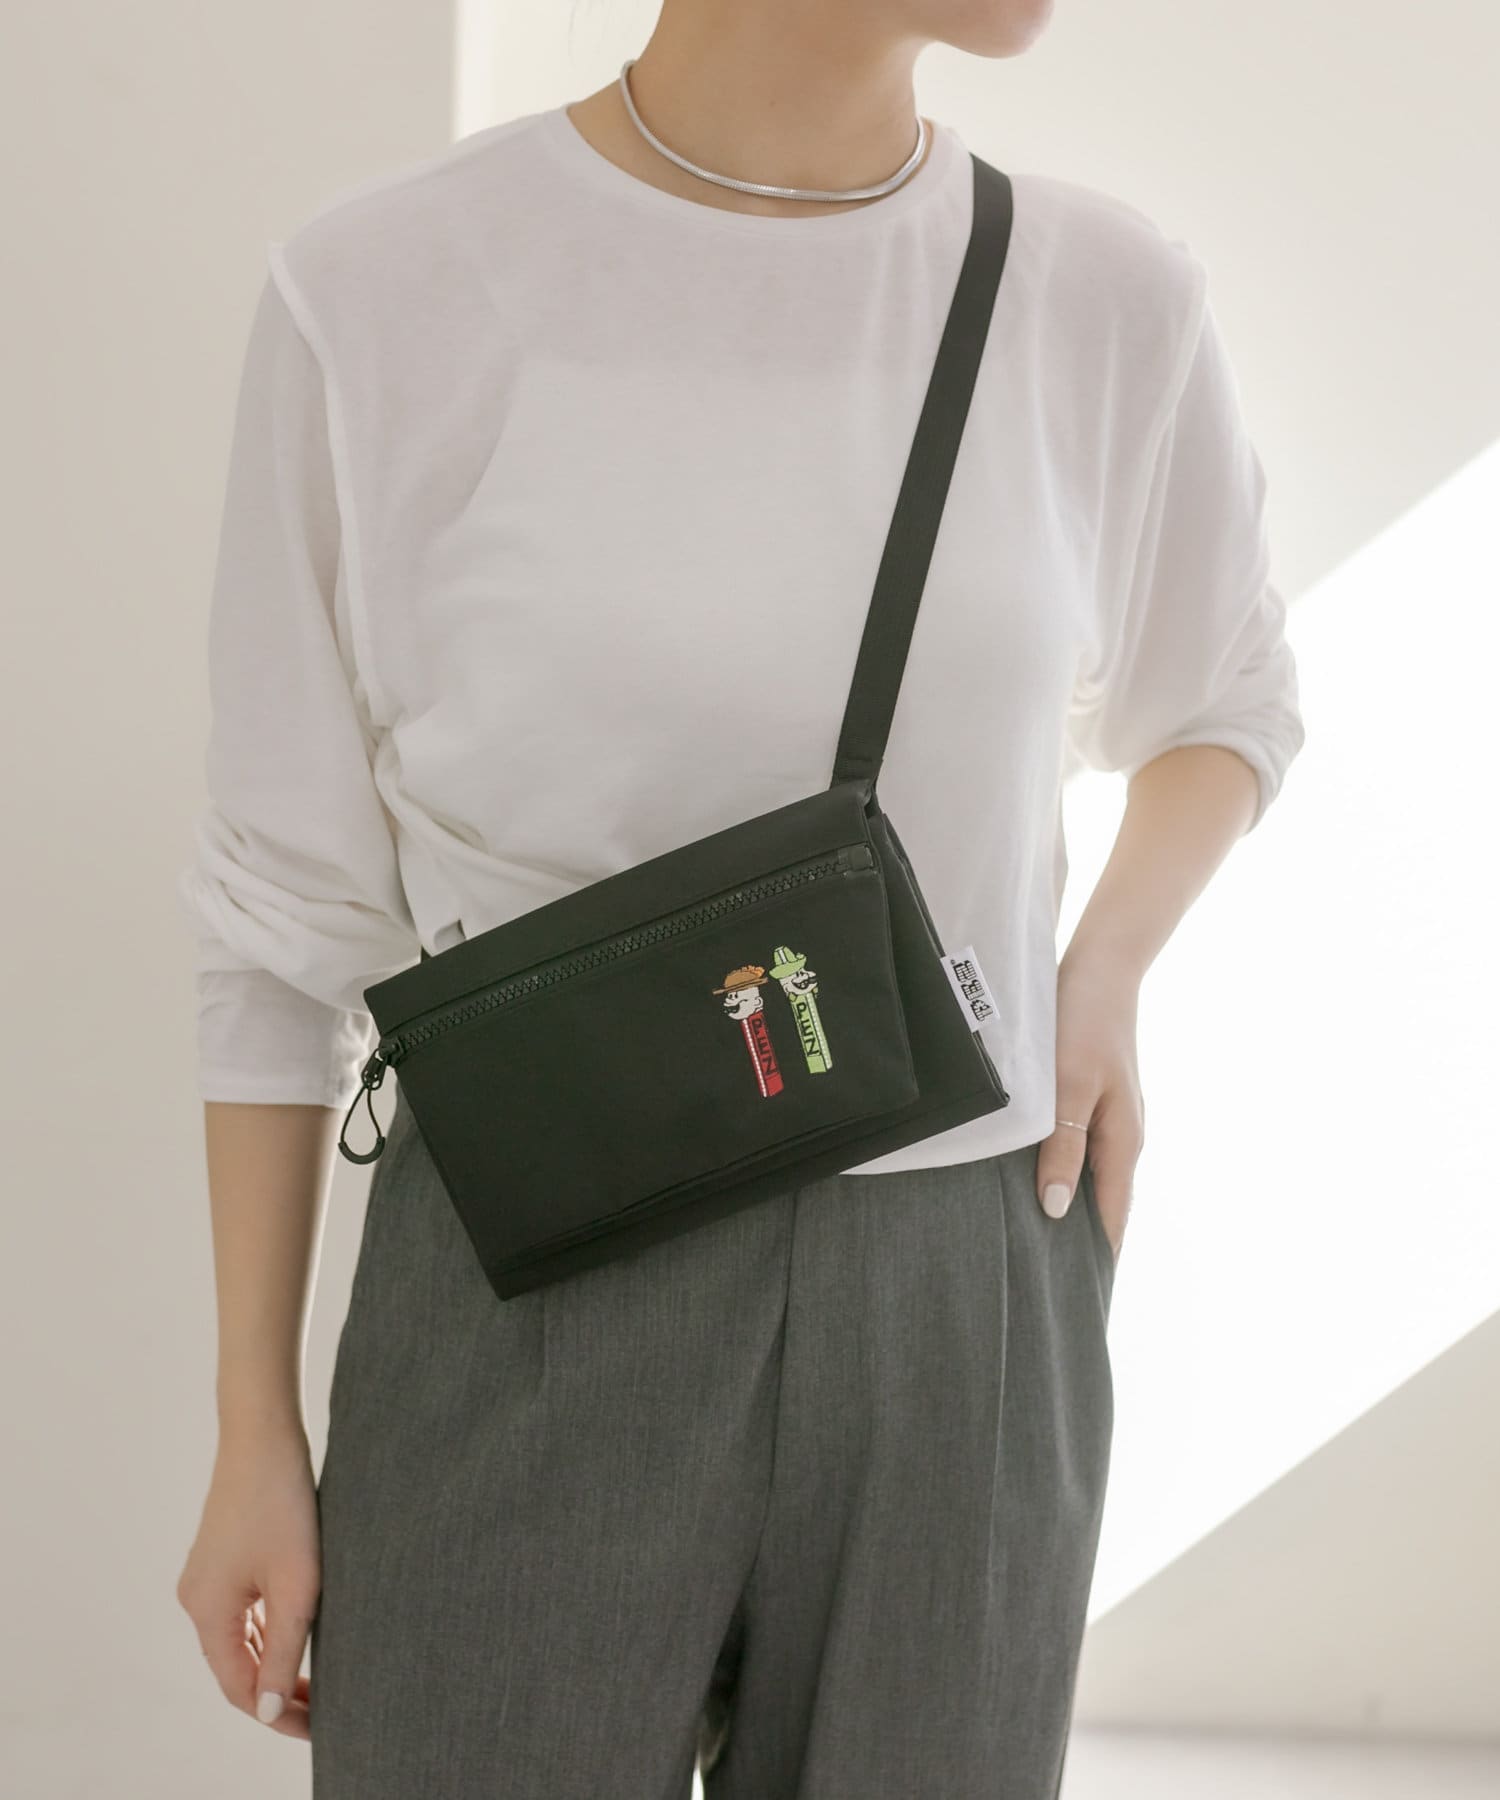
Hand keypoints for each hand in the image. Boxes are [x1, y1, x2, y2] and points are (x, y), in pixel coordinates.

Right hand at [176, 1423, 320, 1739]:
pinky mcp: (220, 1559)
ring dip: (273, 1663)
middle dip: (277, 1693)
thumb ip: (282, 1651)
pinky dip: (267, 1632)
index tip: (320, 1726)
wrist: (264, 1434)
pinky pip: (241, 1612)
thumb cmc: (284, 1504)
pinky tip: (299, 1635)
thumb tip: (269, 1714)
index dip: (278, 1715)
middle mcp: (196, 1600)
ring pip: (239, 1640)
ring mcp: (205, 1578)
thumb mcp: (295, 1584)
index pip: (240, 1689)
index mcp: (207, 1612)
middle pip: (235, 1668)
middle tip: (326, 1708)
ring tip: (320, 1680)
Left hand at [1036, 953, 1144, 1261]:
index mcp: (1122, 1143)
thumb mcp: (1067, 1088)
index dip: (1096, 1260)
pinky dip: (1063, 1175)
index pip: (1112, 1220)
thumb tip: (1059, 1211)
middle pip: (1104, 1205)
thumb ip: (1063, 1149)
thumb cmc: (1082, 1025)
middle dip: (1079, 1243)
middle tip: (1044, 1285)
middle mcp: (1123, 1138)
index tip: (1075, 1302)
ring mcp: (1111, 1119)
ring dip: (1069, 1209)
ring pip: (1091, 1179)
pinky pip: (1081, 1152)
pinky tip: (1033, 1182)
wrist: (1100, 967)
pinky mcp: (1093, 1100)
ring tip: (1033, 1245)